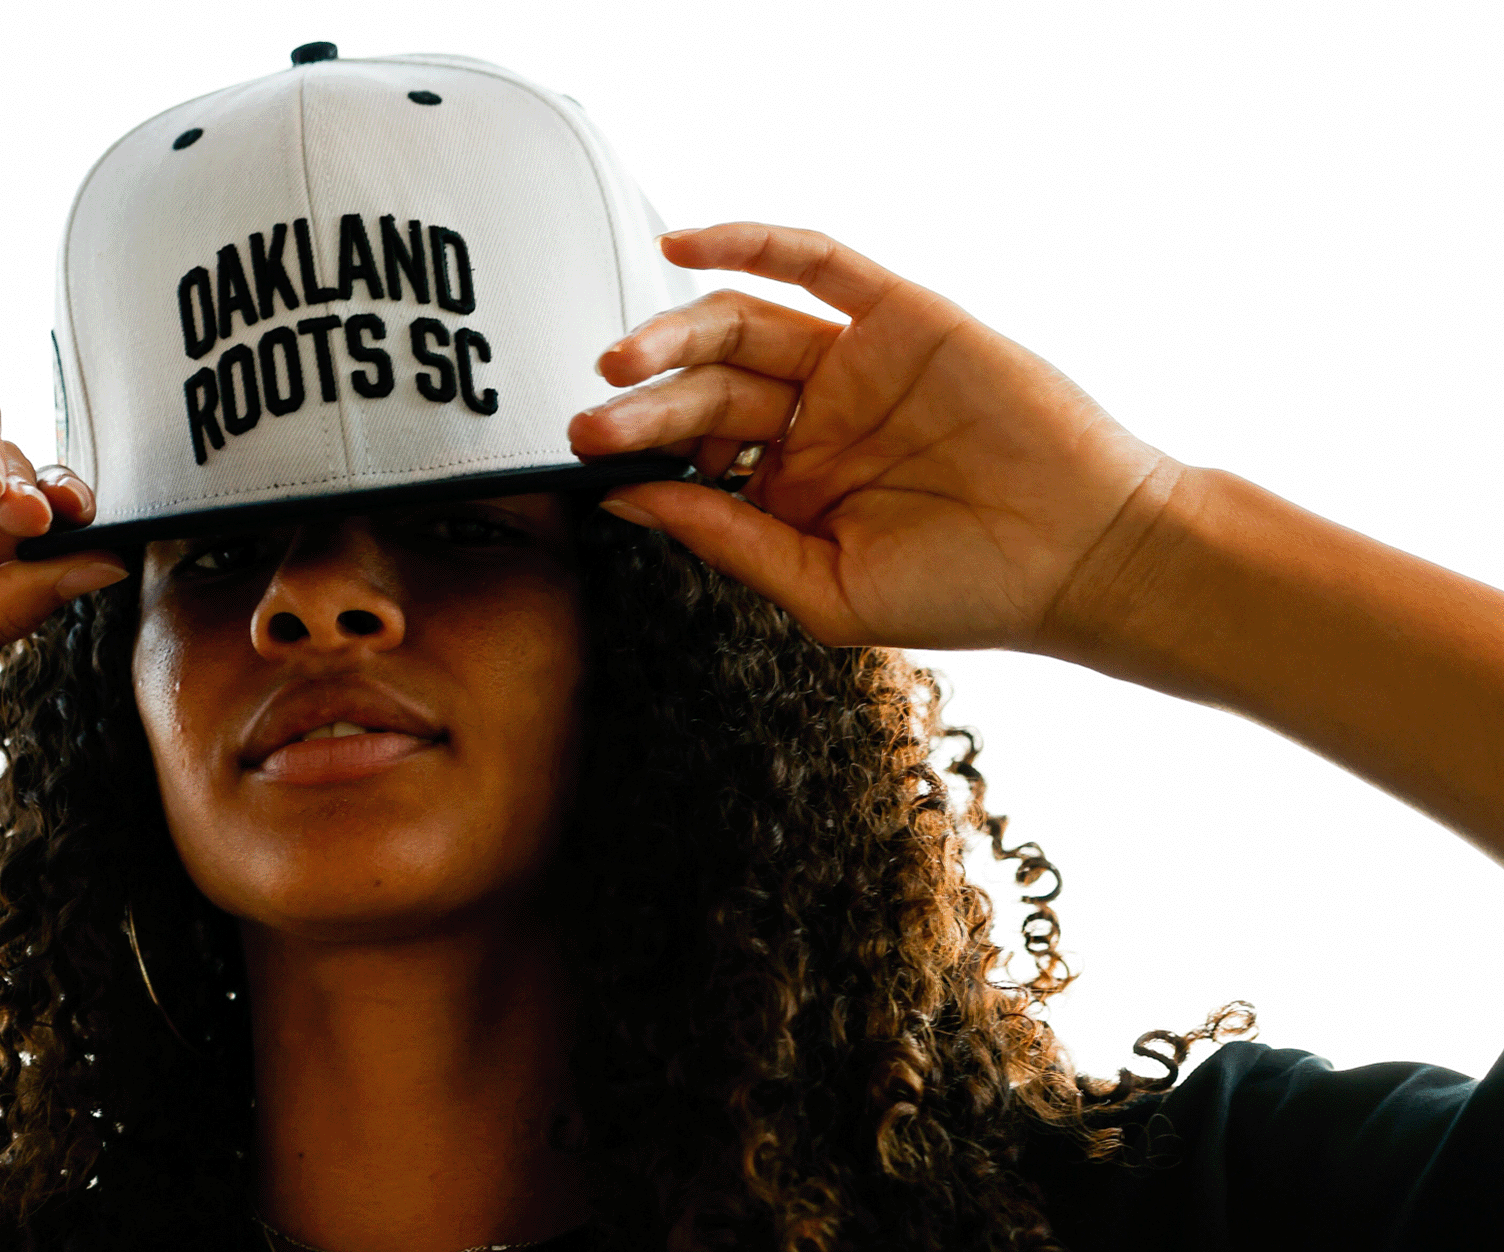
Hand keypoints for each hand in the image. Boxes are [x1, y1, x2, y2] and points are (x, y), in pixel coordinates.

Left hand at [568, 223, 1177, 654]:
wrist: (1081, 556)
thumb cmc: (965, 590)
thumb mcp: (821, 588)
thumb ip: (728, 540)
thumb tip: (630, 500)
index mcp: (793, 491)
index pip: (695, 457)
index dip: (641, 456)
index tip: (589, 465)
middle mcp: (816, 423)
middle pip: (706, 392)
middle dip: (641, 407)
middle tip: (591, 421)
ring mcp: (856, 367)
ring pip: (743, 328)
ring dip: (675, 334)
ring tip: (620, 359)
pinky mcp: (901, 317)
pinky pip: (819, 264)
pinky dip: (752, 243)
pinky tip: (686, 246)